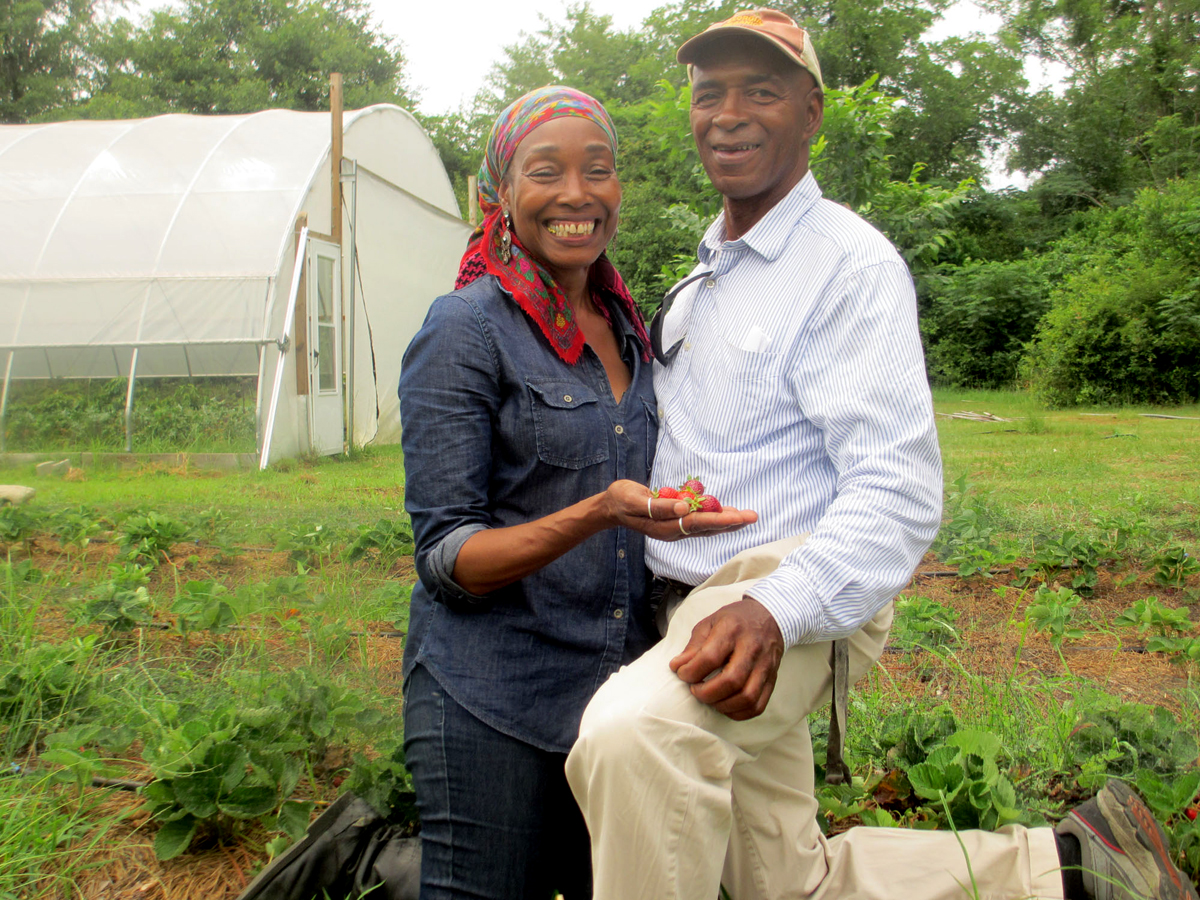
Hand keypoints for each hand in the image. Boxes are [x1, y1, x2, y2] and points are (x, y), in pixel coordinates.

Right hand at [601, 480, 756, 540]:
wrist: (611, 506)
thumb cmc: (622, 500)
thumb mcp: (635, 500)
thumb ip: (658, 505)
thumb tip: (683, 506)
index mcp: (665, 527)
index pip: (697, 523)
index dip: (718, 520)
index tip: (737, 516)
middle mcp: (674, 530)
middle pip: (707, 527)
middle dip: (731, 522)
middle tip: (753, 516)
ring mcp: (675, 527)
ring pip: (706, 526)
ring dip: (727, 520)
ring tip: (747, 515)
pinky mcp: (676, 521)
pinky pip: (699, 520)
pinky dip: (715, 516)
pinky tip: (727, 512)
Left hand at [669, 597, 783, 719]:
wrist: (769, 617)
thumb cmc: (735, 620)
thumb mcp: (710, 623)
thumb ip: (694, 646)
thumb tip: (677, 666)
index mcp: (732, 629)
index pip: (710, 657)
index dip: (691, 670)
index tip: (681, 673)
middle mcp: (752, 647)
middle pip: (731, 680)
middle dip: (706, 692)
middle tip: (694, 689)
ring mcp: (765, 665)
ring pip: (747, 696)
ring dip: (722, 705)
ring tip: (709, 698)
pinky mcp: (772, 679)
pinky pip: (758, 705)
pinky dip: (739, 712)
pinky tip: (725, 706)